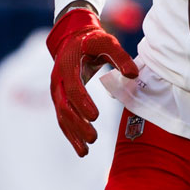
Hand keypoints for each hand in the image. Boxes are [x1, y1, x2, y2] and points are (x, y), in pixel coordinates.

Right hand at [47, 4, 137, 155]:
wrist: (72, 38)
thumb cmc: (92, 41)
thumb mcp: (106, 42)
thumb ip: (120, 57)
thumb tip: (133, 75)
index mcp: (68, 66)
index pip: (73, 88)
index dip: (83, 103)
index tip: (95, 117)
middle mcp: (58, 81)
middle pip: (65, 106)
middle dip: (78, 124)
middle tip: (94, 138)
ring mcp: (56, 92)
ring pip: (62, 116)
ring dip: (73, 134)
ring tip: (85, 151)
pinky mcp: (60, 99)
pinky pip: (63, 119)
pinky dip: (71, 135)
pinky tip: (82, 149)